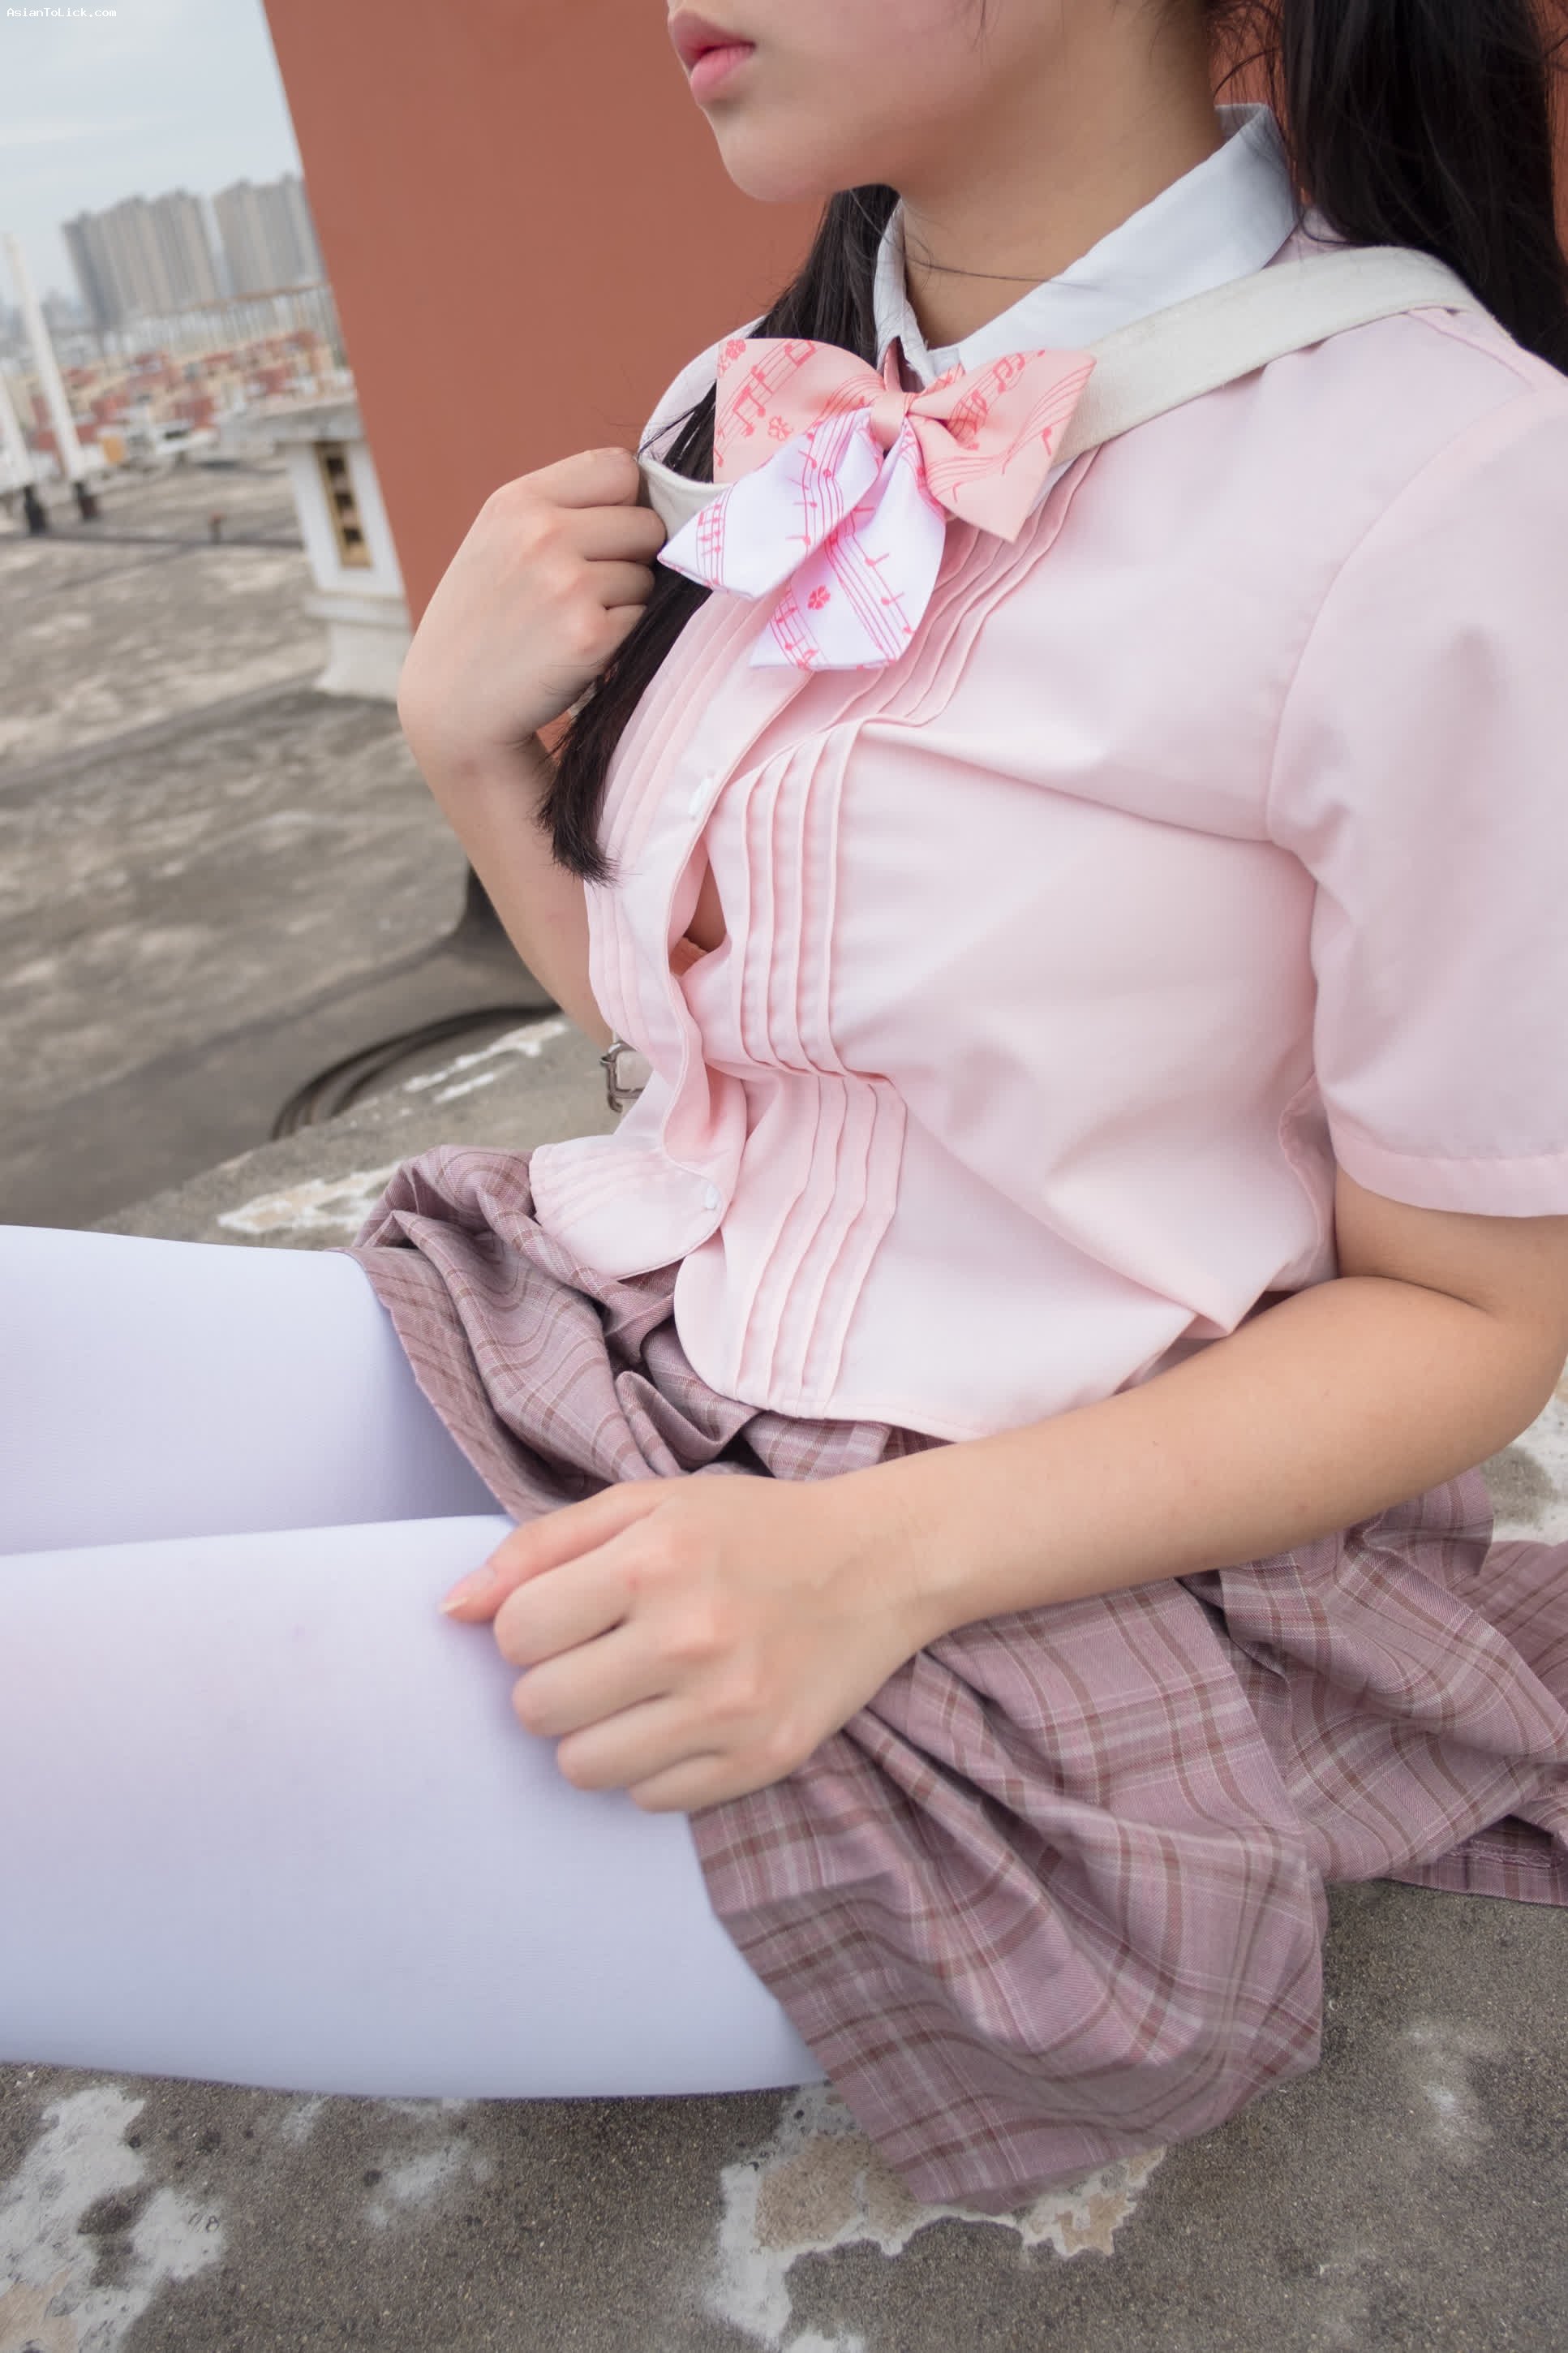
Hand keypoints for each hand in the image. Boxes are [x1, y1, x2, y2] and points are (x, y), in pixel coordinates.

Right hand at [396, 445, 667, 771]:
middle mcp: (542, 534)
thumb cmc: (484, 623)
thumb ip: (561, 510)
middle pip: (646, 523)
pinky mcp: (590, 635)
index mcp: (518, 501)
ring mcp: (568, 584)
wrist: (453, 706)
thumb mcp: (499, 542)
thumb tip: (650, 495)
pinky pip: (644, 619)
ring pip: (649, 576)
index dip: (626, 502)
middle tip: (590, 589)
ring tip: (573, 622)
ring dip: (627, 601)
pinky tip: (579, 650)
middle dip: (633, 556)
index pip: (618, 467)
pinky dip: (623, 637)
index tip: (607, 534)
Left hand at [436, 1470, 927, 1812]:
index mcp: (654, 1562)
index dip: (527, 1627)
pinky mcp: (763, 1761)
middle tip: (596, 1658)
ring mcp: (730, 1710)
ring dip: (593, 1733)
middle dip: (551, 1683)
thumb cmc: (750, 1528)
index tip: (565, 1615)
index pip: (516, 1633)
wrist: (878, 1563)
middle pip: (539, 1709)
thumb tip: (451, 1609)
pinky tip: (682, 1719)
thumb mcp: (645, 1505)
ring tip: (634, 1694)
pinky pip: (648, 1800)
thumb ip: (539, 1548)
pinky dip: (650, 1767)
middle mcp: (691, 1639)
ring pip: (583, 1768)